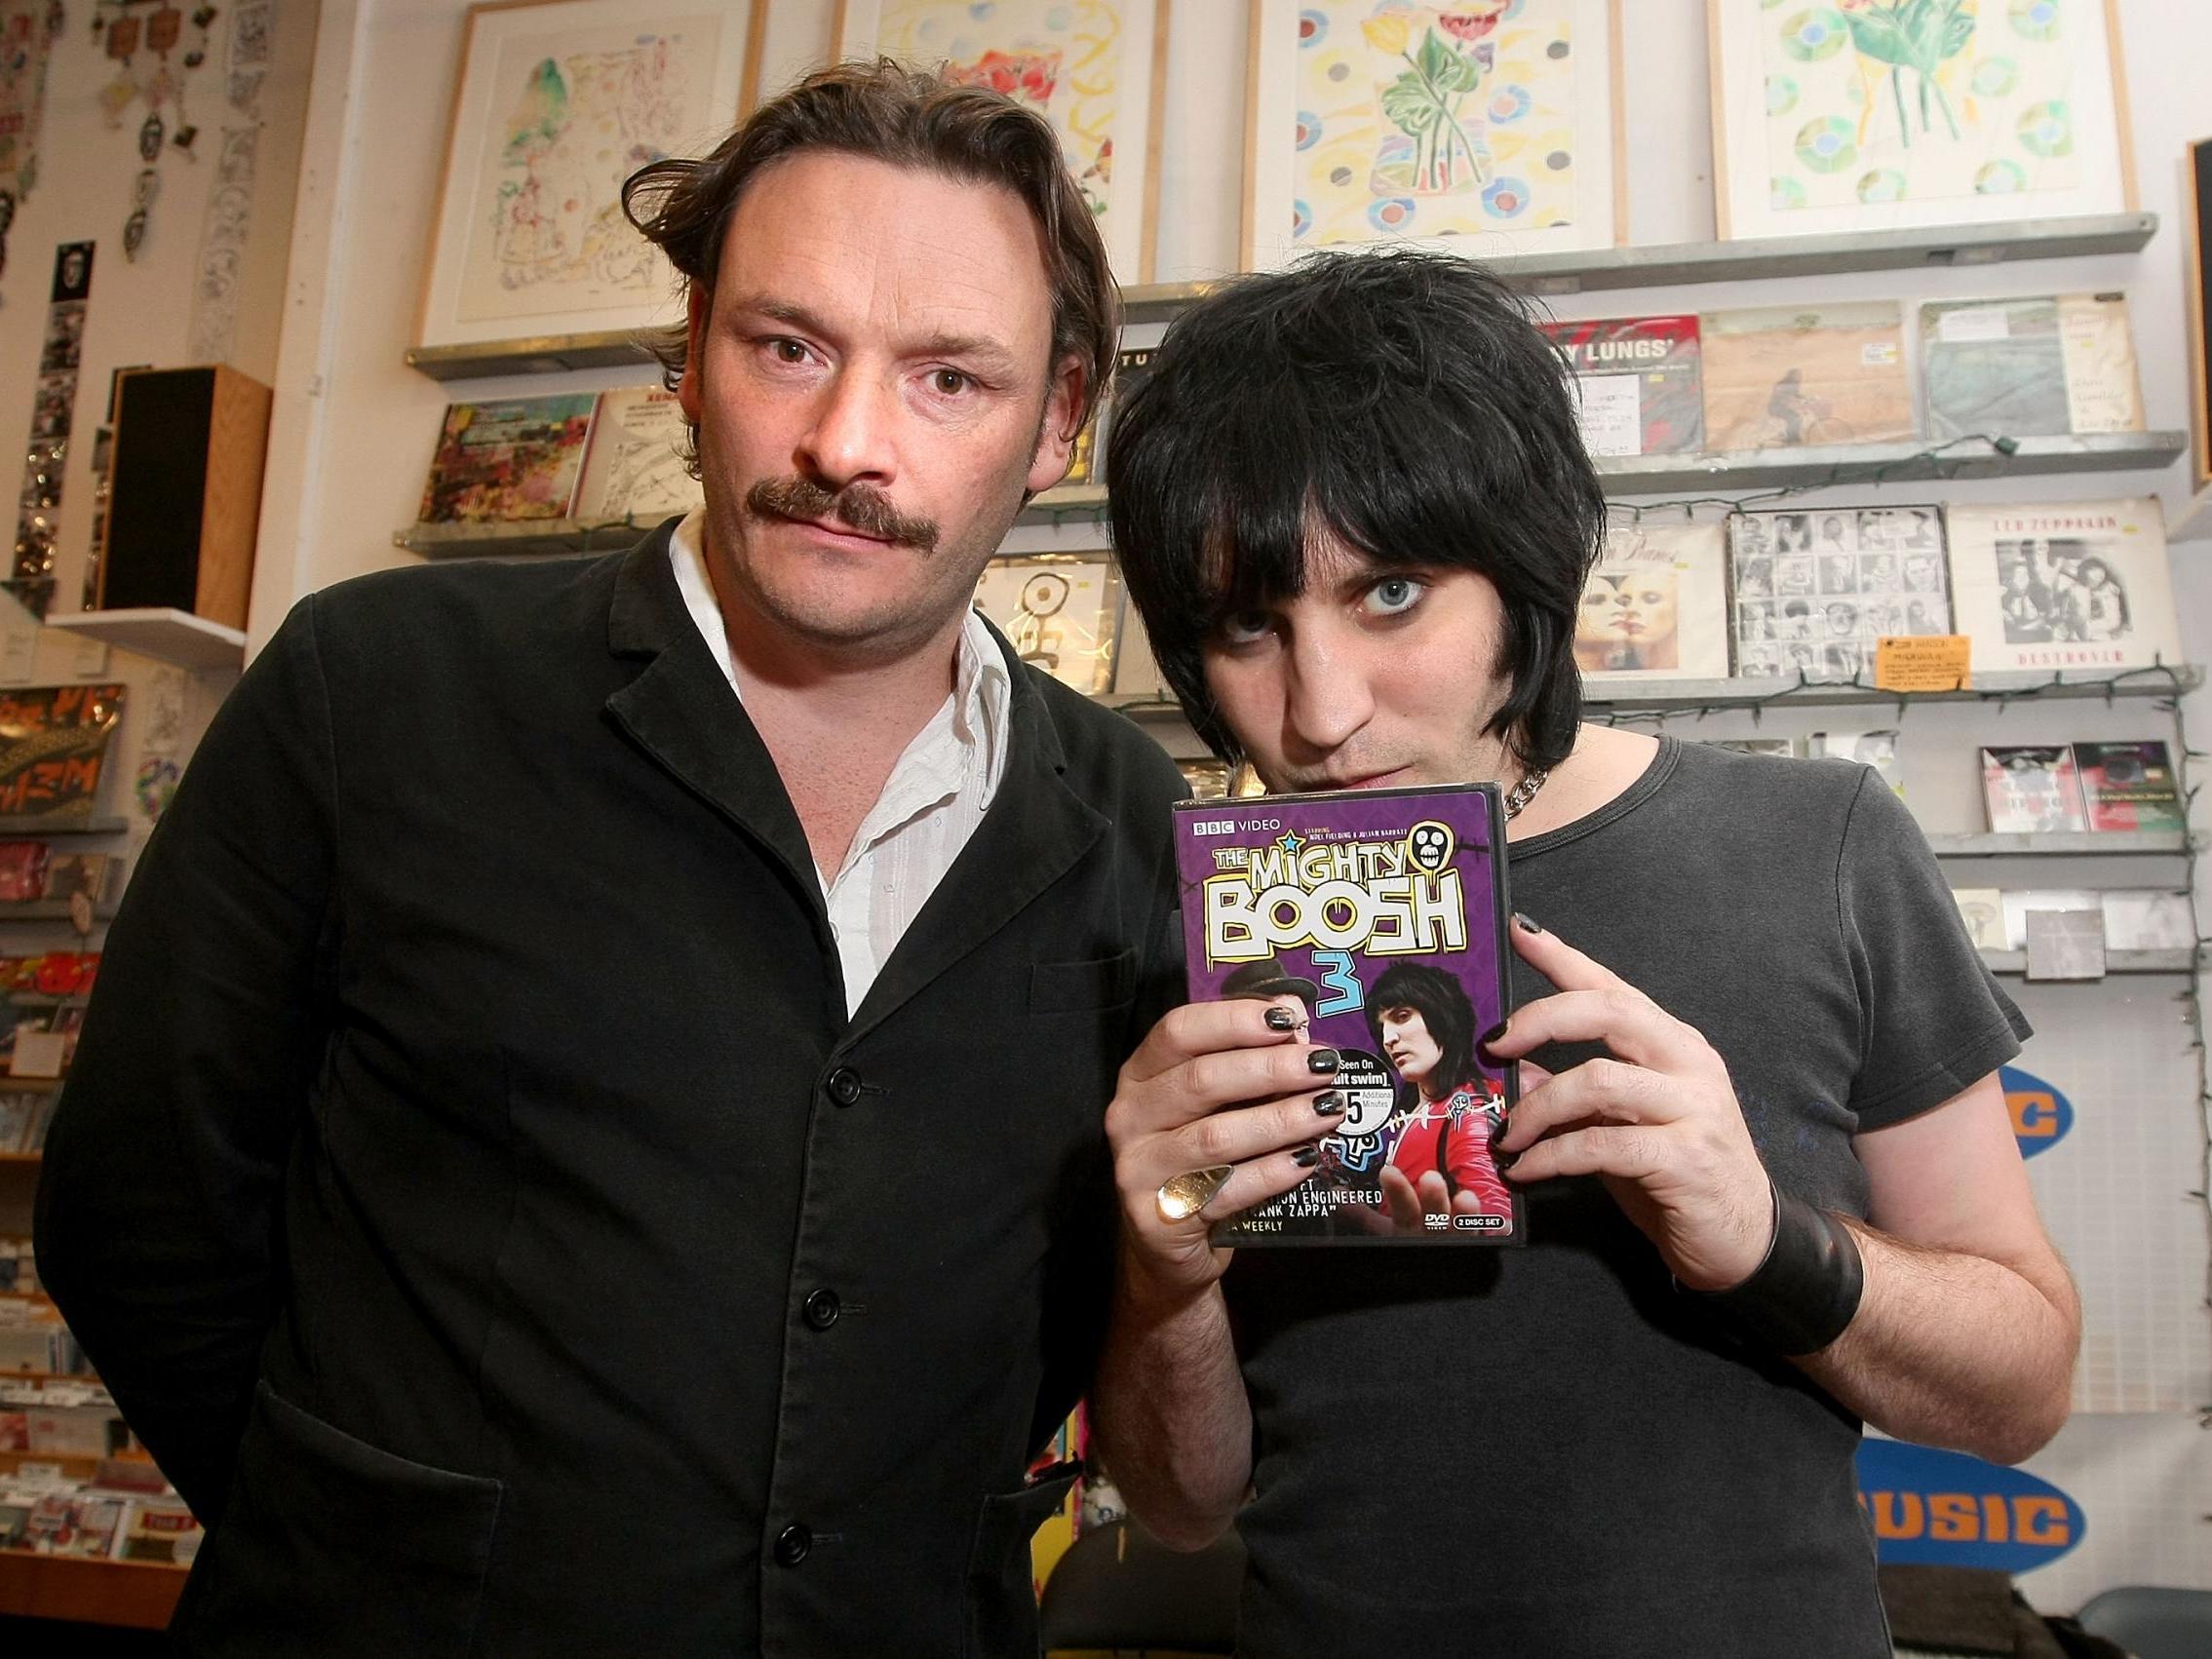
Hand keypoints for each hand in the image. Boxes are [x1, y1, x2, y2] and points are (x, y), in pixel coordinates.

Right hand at [1106, 1001, 1346, 1300]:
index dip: (1235, 1019)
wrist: (1165, 1242)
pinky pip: (1225, 1190)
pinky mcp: (1157, 1217)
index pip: (1179, 1031)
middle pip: (1201, 1081)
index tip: (1289, 1019)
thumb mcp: (1214, 1105)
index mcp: (1140, 1074)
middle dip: (1271, 1069)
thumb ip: (1247, 1058)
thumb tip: (1294, 1013)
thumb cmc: (1198, 1159)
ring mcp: (1137, 1168)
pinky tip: (1307, 1161)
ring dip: (1280, 1120)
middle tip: (1324, 1066)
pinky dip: (1272, 1173)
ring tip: (1328, 1110)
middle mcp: (1129, 1116)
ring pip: (1216, 1136)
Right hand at [1340, 1166, 1491, 1236]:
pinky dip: (1493, 1232)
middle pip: (1432, 1218)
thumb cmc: (1407, 1250)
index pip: (1400, 1209)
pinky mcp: (1475, 1248)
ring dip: (1463, 1215)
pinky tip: (1504, 1223)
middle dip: (1432, 1200)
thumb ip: (1361, 1216)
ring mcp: (1454, 1243)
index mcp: (1408, 1229)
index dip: (1396, 1192)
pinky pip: (1486, 1241)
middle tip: (1432, 1179)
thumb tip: (1336, 1195)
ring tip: (1467, 1198)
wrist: (1426, 1306)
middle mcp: (1431, 1237)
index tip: (1389, 1172)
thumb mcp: (1381, 1236)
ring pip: (1460, 1230)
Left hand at [1487, 917, 1773, 1290]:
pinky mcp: (1685, 1159)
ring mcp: (1693, 1108)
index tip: (1518, 933)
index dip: (1563, 958)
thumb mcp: (1619, 1124)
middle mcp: (1688, 1064)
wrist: (1743, 1240)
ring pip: (1598, 1080)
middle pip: (1608, 1012)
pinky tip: (1526, 1170)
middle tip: (1493, 1046)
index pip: (1613, 987)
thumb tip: (1515, 1066)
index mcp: (1672, 1045)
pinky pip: (1602, 1144)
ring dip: (1537, 1108)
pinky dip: (1552, 1156)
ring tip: (1507, 1136)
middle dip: (1540, 1020)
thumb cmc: (1675, 1176)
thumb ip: (1576, 1091)